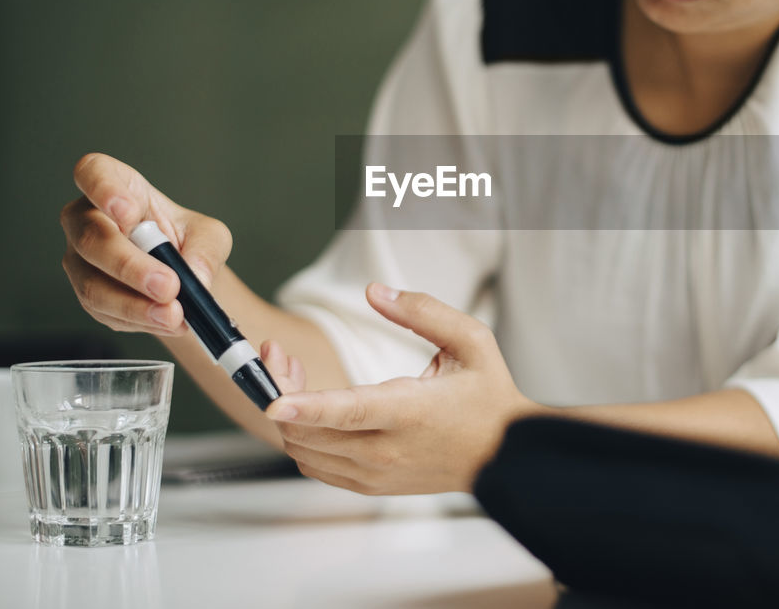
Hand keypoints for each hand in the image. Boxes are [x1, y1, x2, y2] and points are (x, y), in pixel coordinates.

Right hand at [60, 153, 231, 336]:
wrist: (183, 278)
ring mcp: (81, 260)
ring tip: (173, 314)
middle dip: (131, 266)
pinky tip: (166, 321)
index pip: (93, 173)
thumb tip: (194, 275)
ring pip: (93, 283)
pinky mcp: (88, 295)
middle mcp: (88, 220)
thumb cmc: (188, 242)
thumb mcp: (210, 236)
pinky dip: (139, 320)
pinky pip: (105, 311)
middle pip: (91, 238)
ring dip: (135, 304)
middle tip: (169, 285)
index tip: (127, 212)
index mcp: (118, 186)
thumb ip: (206, 250)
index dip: (103, 190)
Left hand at [265, 283, 535, 494]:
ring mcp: (376, 474)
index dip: (307, 407)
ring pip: (304, 450)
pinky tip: (311, 409)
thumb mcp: (470, 340)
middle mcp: (388, 450)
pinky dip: (301, 438)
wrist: (505, 457)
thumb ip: (422, 311)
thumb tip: (375, 292)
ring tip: (292, 377)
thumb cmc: (488, 397)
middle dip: (279, 390)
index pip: (350, 412)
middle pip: (310, 431)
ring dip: (287, 415)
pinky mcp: (369, 486)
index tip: (273, 403)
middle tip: (276, 354)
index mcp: (411, 412)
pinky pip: (316, 466)